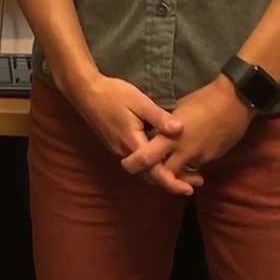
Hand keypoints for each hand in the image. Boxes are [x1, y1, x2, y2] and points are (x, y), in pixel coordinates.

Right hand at [61, 71, 198, 195]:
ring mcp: (118, 148)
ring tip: (185, 170)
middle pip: (151, 174)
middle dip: (173, 180)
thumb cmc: (112, 93)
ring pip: (144, 168)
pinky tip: (163, 154)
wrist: (84, 91)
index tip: (190, 189)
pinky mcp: (115, 142)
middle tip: (195, 180)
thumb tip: (181, 130)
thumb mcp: (139, 101)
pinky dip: (153, 162)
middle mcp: (124, 151)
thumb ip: (159, 117)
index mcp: (132, 142)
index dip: (173, 182)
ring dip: (163, 171)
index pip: (155, 171)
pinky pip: (137, 160)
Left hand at [120, 77, 253, 187]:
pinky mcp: (210, 158)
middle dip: (152, 176)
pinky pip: (193, 168)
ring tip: (166, 171)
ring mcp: (197, 157)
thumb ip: (164, 125)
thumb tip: (154, 133)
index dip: (134, 164)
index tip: (127, 165)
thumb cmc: (203, 99)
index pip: (146, 158)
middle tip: (147, 173)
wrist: (234, 102)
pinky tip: (185, 163)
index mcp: (169, 136)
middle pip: (161, 174)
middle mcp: (182, 151)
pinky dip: (187, 169)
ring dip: (171, 175)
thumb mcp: (177, 109)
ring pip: (178, 175)